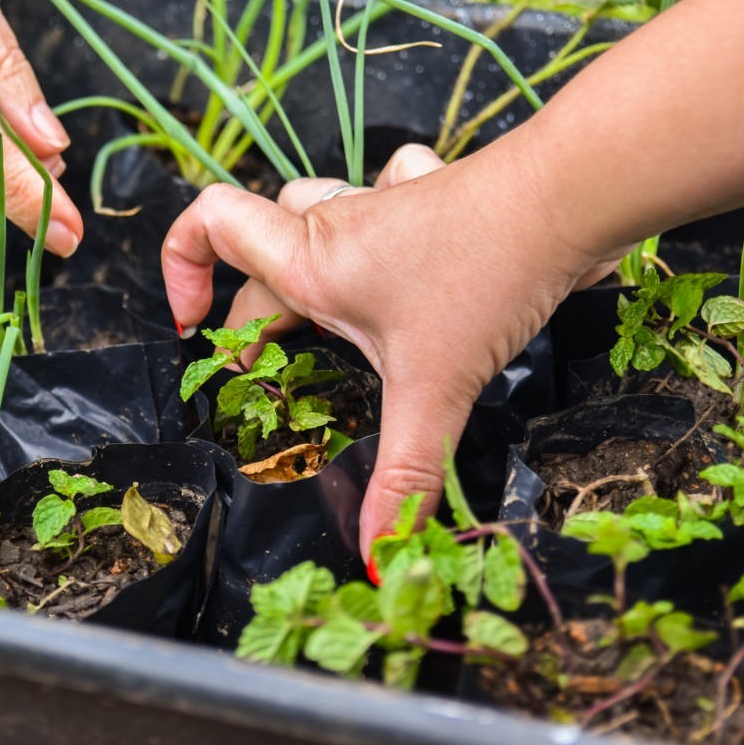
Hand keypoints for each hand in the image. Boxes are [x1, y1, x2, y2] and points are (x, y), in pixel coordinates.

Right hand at [163, 143, 623, 560]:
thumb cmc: (486, 277)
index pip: (209, 225)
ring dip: (305, 252)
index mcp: (311, 264)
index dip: (179, 265)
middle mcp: (335, 225)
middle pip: (260, 251)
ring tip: (323, 307)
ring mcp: (382, 204)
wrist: (563, 199)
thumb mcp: (436, 388)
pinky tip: (401, 243)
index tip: (191, 326)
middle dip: (252, 308)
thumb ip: (403, 475)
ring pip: (313, 211)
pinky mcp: (428, 195)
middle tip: (268, 367)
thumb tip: (378, 554)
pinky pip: (383, 190)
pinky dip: (379, 212)